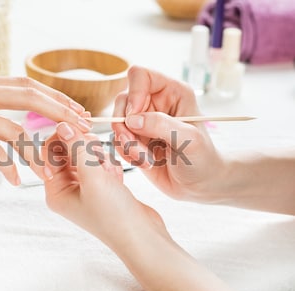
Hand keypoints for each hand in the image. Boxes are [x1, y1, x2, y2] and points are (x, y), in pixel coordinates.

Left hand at [43, 122, 165, 249]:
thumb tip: (62, 124)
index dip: (65, 135)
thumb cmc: (114, 214)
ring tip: (110, 174)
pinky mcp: (100, 186)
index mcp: (55, 190)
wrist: (142, 237)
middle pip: (68, 149)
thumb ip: (77, 148)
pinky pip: (100, 162)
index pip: (49, 151)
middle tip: (99, 156)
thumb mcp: (93, 178)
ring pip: (86, 153)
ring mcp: (83, 187)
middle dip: (86, 149)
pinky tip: (117, 180)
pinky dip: (110, 166)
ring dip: (100, 158)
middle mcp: (66, 188)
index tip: (84, 126)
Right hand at [112, 66, 225, 201]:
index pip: (140, 75)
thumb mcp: (188, 139)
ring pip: (117, 123)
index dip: (133, 93)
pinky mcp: (133, 139)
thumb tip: (131, 119)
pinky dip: (126, 154)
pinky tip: (144, 163)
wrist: (199, 184)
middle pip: (122, 101)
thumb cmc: (202, 158)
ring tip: (146, 160)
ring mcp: (142, 121)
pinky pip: (117, 141)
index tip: (135, 117)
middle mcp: (153, 102)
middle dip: (125, 127)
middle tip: (137, 147)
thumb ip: (161, 125)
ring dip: (127, 145)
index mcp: (171, 92)